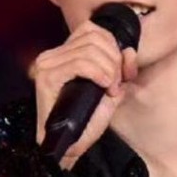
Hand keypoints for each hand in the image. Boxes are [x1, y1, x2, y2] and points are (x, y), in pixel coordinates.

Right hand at [31, 20, 138, 169]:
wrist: (69, 147)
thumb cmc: (86, 120)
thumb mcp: (112, 89)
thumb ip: (122, 68)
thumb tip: (129, 50)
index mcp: (64, 53)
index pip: (93, 30)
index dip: (113, 47)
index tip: (119, 73)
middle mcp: (52, 55)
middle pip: (94, 37)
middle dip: (114, 60)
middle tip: (115, 84)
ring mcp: (47, 65)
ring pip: (90, 49)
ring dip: (109, 70)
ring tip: (110, 90)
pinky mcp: (47, 77)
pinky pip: (81, 63)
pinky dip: (99, 73)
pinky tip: (105, 87)